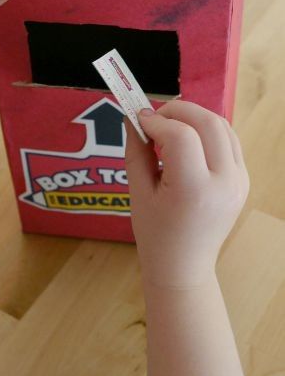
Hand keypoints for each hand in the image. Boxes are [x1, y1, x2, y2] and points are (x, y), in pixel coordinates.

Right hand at [124, 100, 249, 288]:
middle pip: (208, 123)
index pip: (180, 136)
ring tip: (169, 126)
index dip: (156, 121)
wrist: (183, 265)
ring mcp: (239, 181)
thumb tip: (133, 117)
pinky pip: (228, 142)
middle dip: (179, 110)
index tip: (138, 120)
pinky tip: (186, 140)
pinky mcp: (243, 180)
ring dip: (195, 117)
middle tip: (155, 116)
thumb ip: (136, 150)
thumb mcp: (137, 192)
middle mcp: (224, 183)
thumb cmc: (154, 233)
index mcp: (193, 190)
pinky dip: (207, 132)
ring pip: (223, 127)